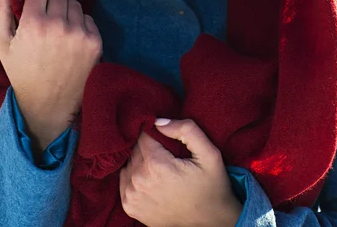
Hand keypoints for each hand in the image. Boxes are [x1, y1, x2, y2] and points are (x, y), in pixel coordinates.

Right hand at [0, 0, 102, 150]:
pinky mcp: (96, 42)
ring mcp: (80, 34)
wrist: (49, 106)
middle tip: (44, 23)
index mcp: (34, 23)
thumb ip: (1, 6)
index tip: (33, 7)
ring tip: (57, 34)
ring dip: (66, 13)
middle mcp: (59, 25)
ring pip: (75, 3)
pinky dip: (80, 25)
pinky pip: (88, 17)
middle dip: (51, 3)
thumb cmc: (22, 71)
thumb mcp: (2, 42)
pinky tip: (70, 43)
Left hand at [119, 118, 242, 226]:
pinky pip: (125, 178)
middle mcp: (139, 180)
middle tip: (168, 155)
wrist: (210, 223)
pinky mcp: (129, 206)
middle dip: (149, 146)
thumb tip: (159, 120)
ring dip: (141, 160)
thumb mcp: (209, 153)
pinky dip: (135, 175)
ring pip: (129, 162)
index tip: (168, 139)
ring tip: (161, 168)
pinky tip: (152, 179)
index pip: (144, 133)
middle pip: (136, 148)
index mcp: (157, 165)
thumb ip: (186, 130)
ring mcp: (132, 195)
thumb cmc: (211, 186)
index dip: (156, 132)